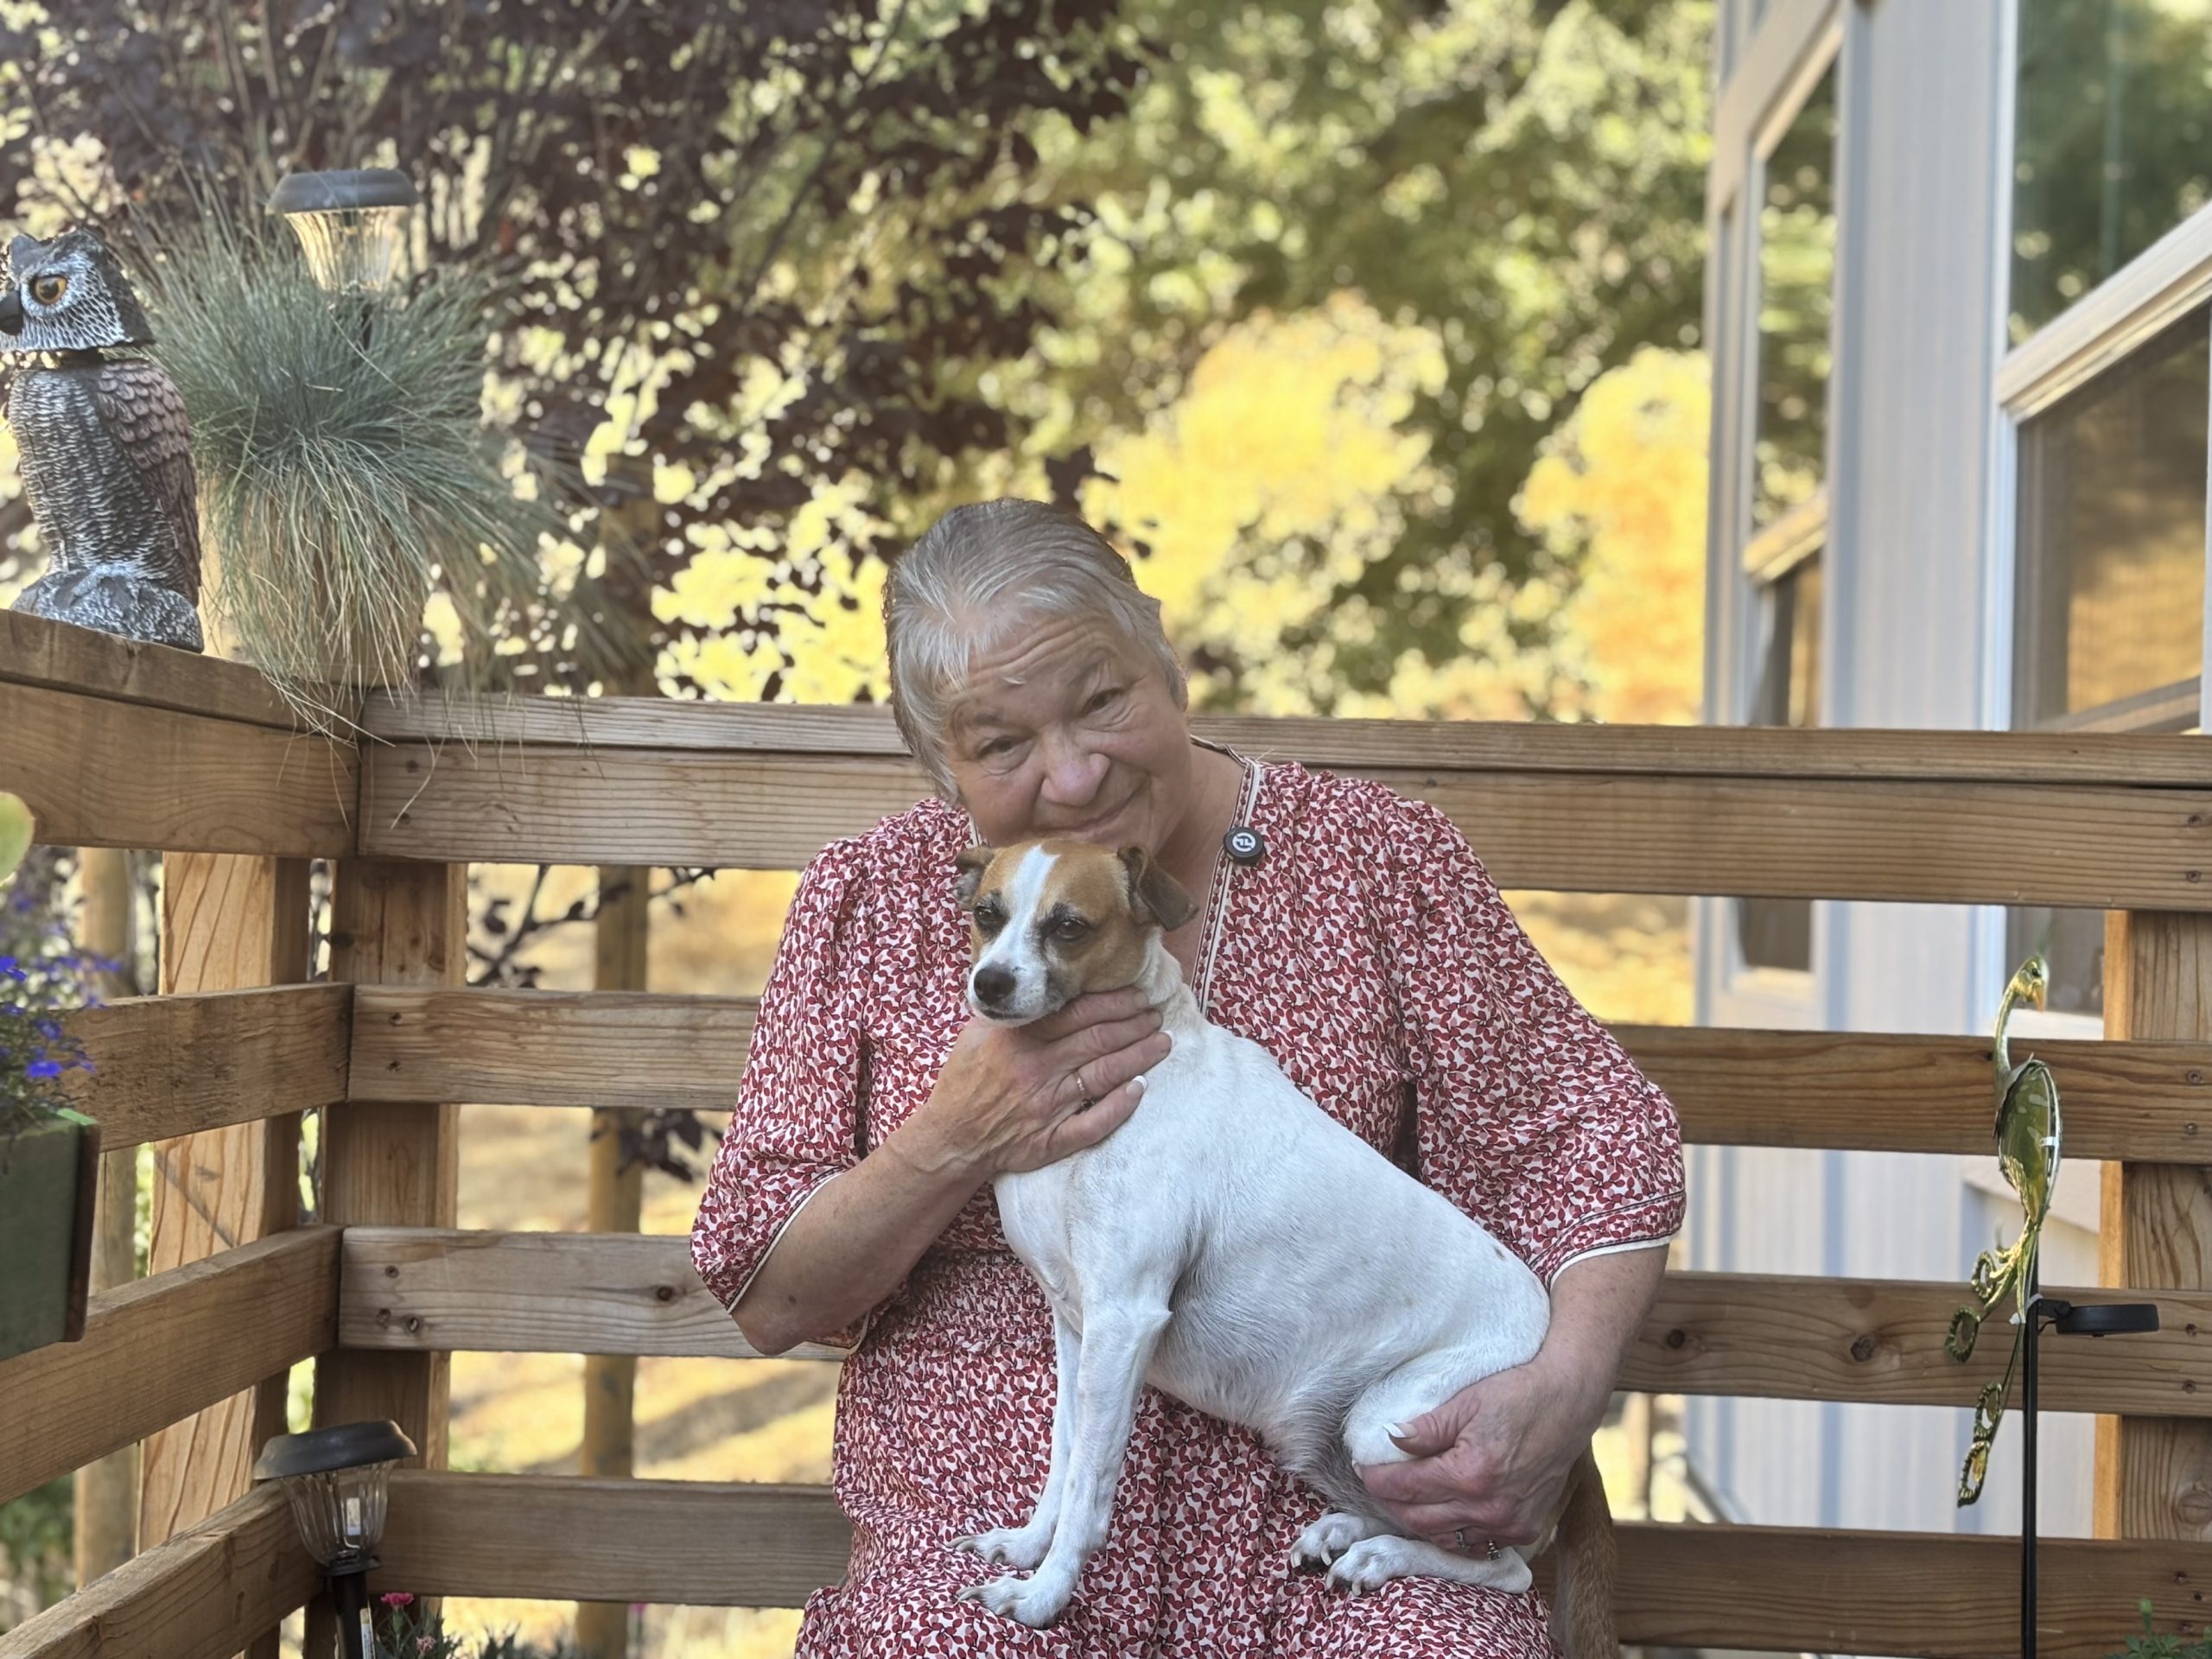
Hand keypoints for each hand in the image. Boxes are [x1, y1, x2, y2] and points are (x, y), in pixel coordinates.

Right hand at [907, 987, 1171, 1180]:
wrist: (950, 1138)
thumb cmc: (964, 1081)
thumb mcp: (977, 1034)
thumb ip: (1010, 1010)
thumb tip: (1036, 983)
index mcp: (1020, 1040)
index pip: (1078, 1013)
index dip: (1114, 1003)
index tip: (1137, 996)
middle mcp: (1037, 1070)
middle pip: (1098, 1040)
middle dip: (1135, 1025)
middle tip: (1156, 1015)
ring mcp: (1047, 1107)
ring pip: (1103, 1076)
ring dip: (1138, 1058)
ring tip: (1162, 1043)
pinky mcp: (1051, 1140)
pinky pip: (1093, 1124)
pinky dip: (1119, 1107)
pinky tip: (1140, 1090)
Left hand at [1355, 1358, 1603, 1548]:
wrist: (1568, 1403)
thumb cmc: (1518, 1395)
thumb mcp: (1466, 1402)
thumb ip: (1425, 1428)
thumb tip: (1390, 1440)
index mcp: (1469, 1474)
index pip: (1405, 1488)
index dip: (1377, 1479)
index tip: (1363, 1467)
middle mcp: (1489, 1508)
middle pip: (1418, 1520)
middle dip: (1391, 1503)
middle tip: (1379, 1483)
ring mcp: (1508, 1524)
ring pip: (1445, 1537)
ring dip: (1420, 1520)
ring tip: (1405, 1498)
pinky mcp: (1524, 1529)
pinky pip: (1476, 1543)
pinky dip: (1454, 1531)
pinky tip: (1442, 1513)